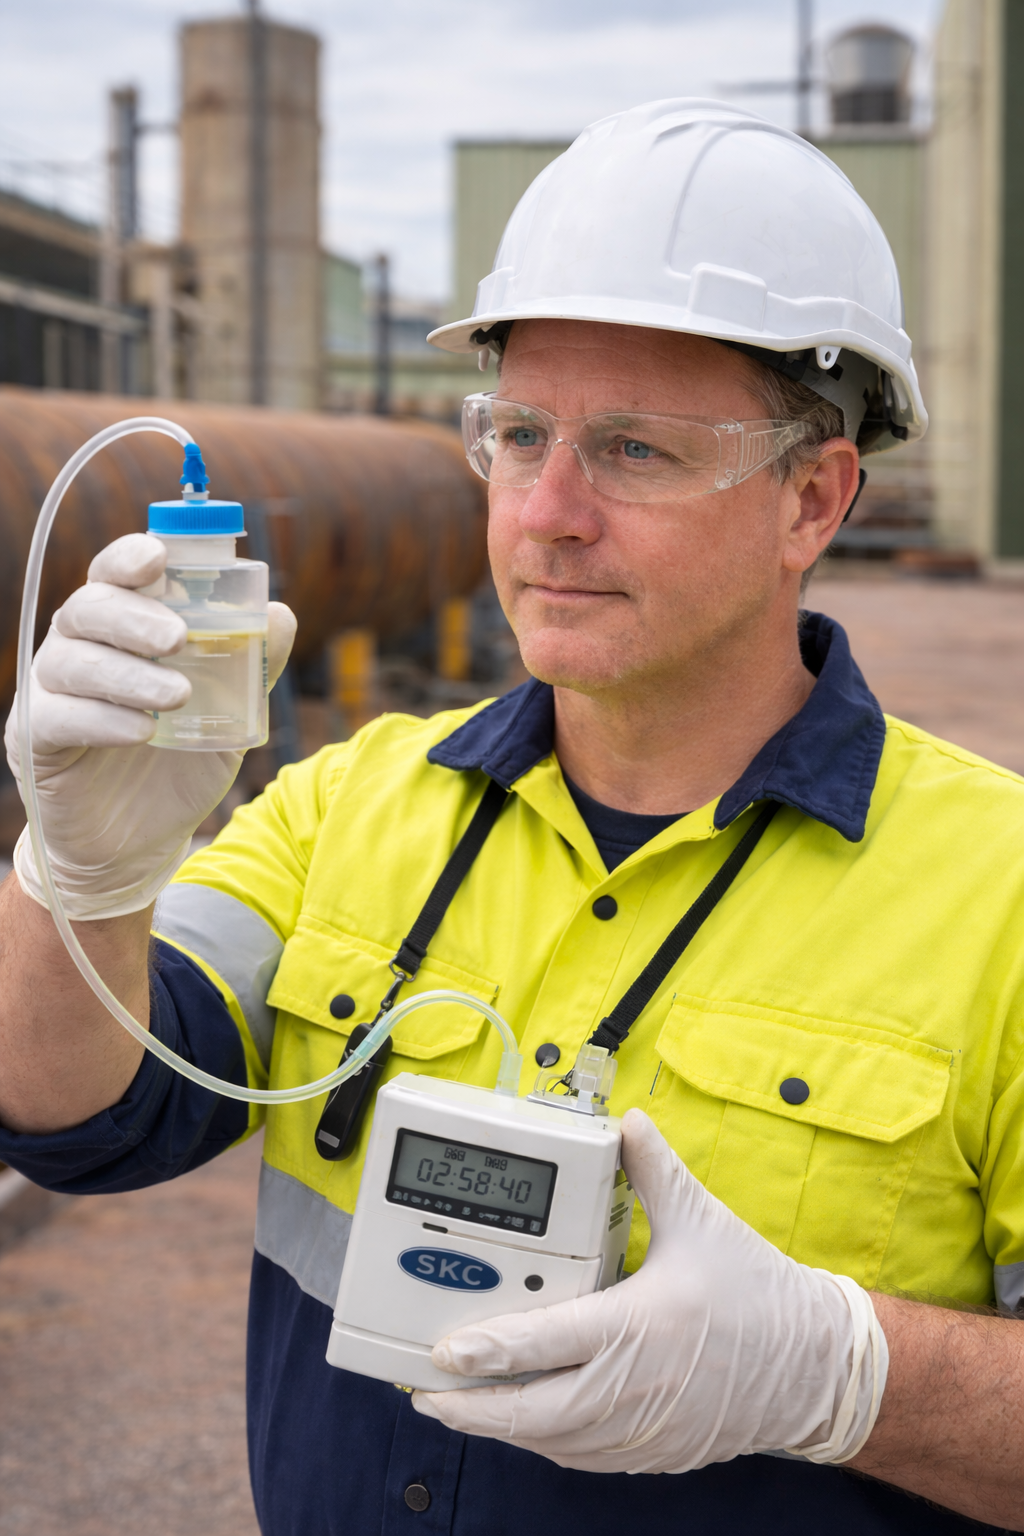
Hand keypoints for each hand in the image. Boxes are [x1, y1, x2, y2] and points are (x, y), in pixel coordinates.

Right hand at [5, 533, 295, 920]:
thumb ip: (252, 665)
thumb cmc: (178, 765)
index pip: (115, 574)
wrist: (140, 843)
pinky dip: (103, 720)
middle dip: (134, 616)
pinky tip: (141, 732)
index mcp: (120, 627)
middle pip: (89, 606)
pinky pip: (59, 717)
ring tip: (177, 697)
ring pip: (72, 660)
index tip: (159, 555)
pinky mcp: (35, 739)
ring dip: (128, 674)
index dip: (131, 556)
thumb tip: (280, 614)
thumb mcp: (228, 714)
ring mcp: (50, 692)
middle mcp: (78, 647)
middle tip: (179, 638)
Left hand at [413, 1108, 886, 1472]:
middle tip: (426, 1389)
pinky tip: (522, 1424)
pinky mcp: (652, 1450)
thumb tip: (627, 1124)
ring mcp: (641, 1428)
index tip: (444, 1350)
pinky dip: (544, 1442)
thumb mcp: (703, 1221)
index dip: (489, 1350)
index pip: (546, 1344)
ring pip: (552, 1441)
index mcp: (637, 1326)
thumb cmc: (760, 1295)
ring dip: (502, 1428)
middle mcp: (632, 1386)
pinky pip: (581, 1456)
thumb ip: (655, 1171)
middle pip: (532, 1413)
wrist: (817, 1367)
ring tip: (458, 1406)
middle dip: (471, 1407)